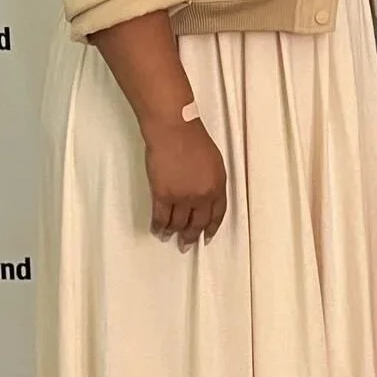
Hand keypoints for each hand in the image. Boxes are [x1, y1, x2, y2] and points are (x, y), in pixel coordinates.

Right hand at [143, 116, 227, 250]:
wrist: (174, 131)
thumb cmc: (194, 140)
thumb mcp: (215, 162)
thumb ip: (213, 182)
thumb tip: (207, 196)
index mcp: (217, 187)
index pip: (217, 215)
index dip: (211, 228)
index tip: (207, 237)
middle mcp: (201, 196)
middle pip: (197, 223)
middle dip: (192, 236)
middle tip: (187, 244)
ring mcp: (181, 197)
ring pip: (178, 223)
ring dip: (174, 233)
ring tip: (170, 237)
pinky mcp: (162, 195)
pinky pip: (161, 218)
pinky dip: (159, 227)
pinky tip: (158, 231)